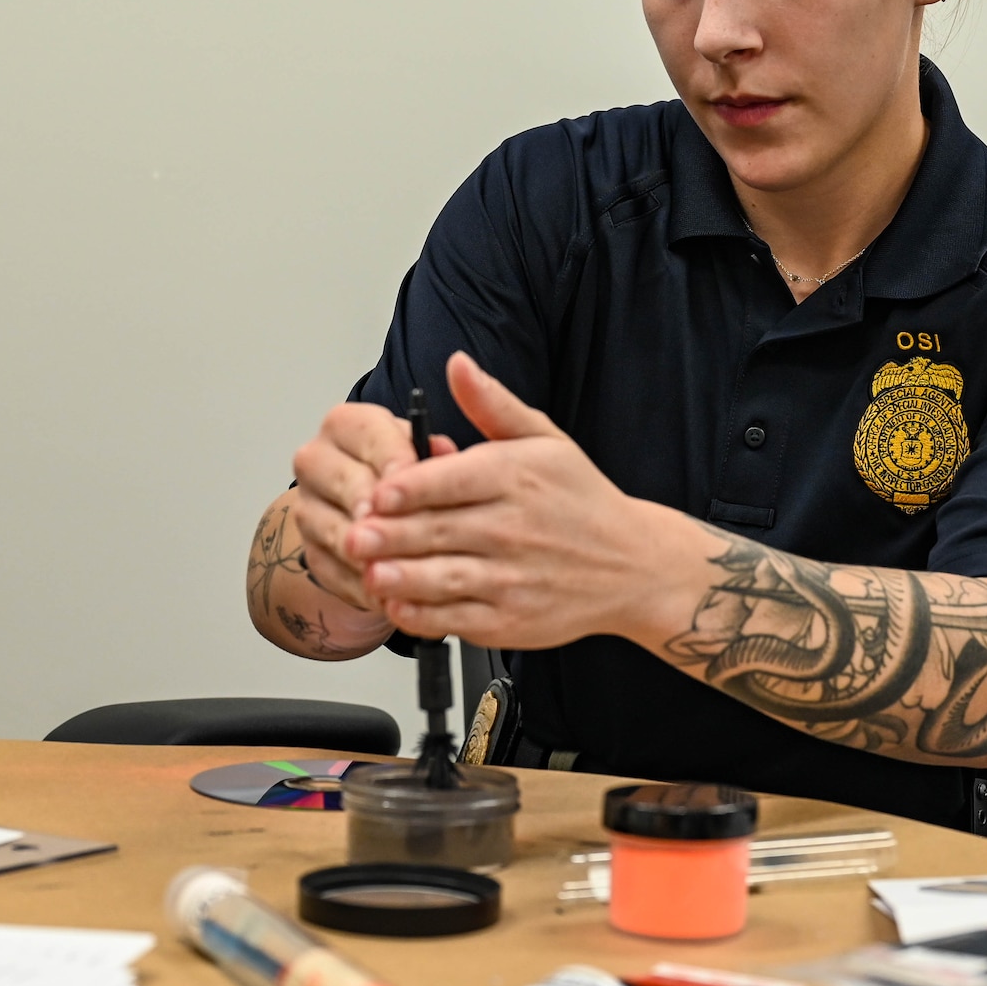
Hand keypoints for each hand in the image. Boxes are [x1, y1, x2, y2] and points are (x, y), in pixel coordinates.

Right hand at [291, 401, 455, 612]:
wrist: (378, 514)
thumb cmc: (409, 476)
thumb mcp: (427, 455)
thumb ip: (436, 453)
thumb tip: (443, 451)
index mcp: (346, 426)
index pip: (364, 433)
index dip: (391, 456)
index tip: (411, 475)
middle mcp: (317, 461)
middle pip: (341, 480)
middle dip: (369, 502)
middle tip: (392, 522)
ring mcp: (308, 508)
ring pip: (332, 528)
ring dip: (364, 549)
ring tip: (395, 564)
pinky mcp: (311, 551)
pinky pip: (333, 569)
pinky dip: (362, 583)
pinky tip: (389, 592)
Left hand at [341, 352, 692, 647]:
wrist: (633, 566)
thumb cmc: (582, 501)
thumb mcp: (545, 439)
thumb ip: (492, 404)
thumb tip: (457, 365)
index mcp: (516, 477)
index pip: (452, 480)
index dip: (408, 488)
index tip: (375, 492)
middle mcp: (513, 528)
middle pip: (438, 530)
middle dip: (389, 535)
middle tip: (353, 535)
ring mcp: (512, 578)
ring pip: (443, 578)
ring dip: (401, 578)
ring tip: (368, 572)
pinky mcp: (509, 620)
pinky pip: (456, 618)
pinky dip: (424, 615)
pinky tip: (399, 604)